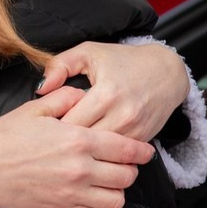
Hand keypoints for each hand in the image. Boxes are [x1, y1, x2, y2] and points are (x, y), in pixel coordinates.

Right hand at [0, 87, 153, 207]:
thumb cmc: (3, 137)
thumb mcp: (34, 109)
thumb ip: (65, 98)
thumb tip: (85, 95)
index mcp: (77, 140)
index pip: (125, 149)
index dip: (141, 150)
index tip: (145, 150)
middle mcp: (80, 169)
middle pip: (127, 176)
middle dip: (130, 169)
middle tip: (122, 162)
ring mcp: (72, 192)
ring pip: (117, 200)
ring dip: (117, 190)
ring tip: (108, 180)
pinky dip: (100, 207)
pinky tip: (91, 194)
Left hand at [37, 40, 188, 140]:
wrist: (166, 72)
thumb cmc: (123, 61)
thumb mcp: (89, 52)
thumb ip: (60, 66)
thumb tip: (40, 87)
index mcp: (105, 94)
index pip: (70, 123)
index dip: (53, 127)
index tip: (44, 127)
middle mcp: (122, 115)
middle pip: (83, 143)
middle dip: (65, 142)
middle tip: (51, 140)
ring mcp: (134, 131)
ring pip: (100, 153)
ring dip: (84, 151)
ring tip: (69, 145)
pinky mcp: (143, 140)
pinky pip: (116, 155)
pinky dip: (102, 152)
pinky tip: (91, 147)